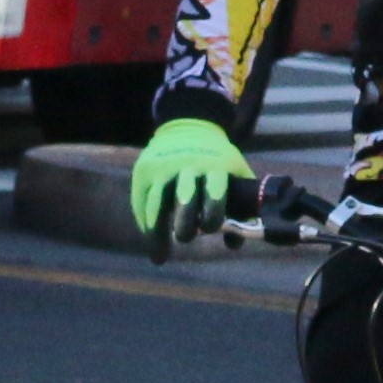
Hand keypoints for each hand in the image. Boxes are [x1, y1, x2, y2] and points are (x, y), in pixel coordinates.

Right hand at [130, 115, 250, 256]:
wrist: (189, 126)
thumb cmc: (217, 161)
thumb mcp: (234, 172)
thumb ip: (240, 205)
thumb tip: (234, 244)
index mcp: (215, 166)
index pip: (215, 191)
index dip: (213, 213)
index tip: (210, 231)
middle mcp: (188, 166)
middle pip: (184, 198)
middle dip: (184, 221)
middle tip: (185, 239)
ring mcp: (164, 168)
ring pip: (157, 203)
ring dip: (157, 232)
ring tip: (160, 256)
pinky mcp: (145, 170)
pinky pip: (143, 201)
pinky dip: (146, 224)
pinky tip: (150, 241)